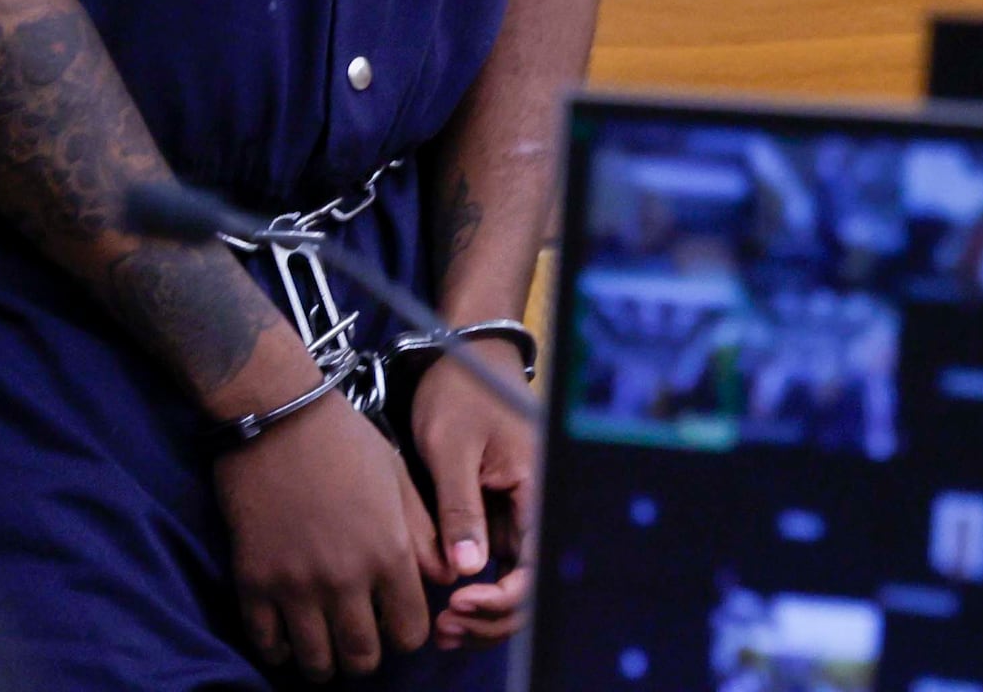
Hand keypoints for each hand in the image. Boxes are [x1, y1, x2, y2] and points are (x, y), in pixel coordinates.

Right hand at [212, 394, 440, 677]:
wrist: (275, 413)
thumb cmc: (343, 439)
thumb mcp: (397, 477)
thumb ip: (423, 533)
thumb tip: (444, 578)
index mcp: (389, 552)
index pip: (410, 632)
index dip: (404, 634)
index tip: (391, 623)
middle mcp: (346, 577)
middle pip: (363, 657)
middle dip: (364, 657)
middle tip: (354, 640)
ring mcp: (296, 583)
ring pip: (316, 661)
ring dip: (322, 662)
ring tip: (320, 645)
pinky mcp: (254, 580)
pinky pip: (266, 642)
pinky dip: (277, 649)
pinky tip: (283, 636)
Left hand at [411, 341, 539, 648]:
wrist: (465, 353)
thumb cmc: (461, 390)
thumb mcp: (452, 447)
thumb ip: (461, 508)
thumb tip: (465, 570)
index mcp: (538, 487)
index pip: (534, 568)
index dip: (500, 599)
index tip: (458, 603)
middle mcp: (540, 506)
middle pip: (530, 585)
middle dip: (492, 618)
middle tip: (446, 627)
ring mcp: (523, 512)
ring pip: (514, 580)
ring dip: (484, 611)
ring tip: (443, 625)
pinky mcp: (505, 512)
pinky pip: (500, 562)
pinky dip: (478, 588)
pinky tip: (448, 601)